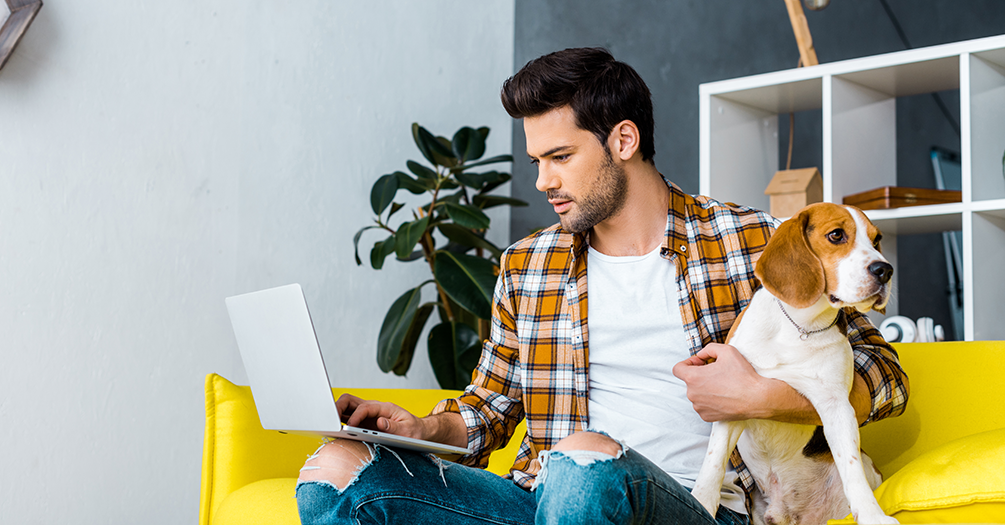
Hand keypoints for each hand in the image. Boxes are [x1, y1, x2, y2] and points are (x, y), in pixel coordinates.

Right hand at [336, 394, 468, 447]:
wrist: (418, 432)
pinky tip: (333, 432)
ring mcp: (367, 416)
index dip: (355, 416)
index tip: (349, 427)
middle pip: (349, 401)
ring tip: (327, 426)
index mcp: (384, 407)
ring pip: (345, 409)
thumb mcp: (409, 430)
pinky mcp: (363, 424)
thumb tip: (380, 422)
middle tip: (329, 420)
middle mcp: (373, 409)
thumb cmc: (414, 431)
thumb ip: (394, 426)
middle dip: (337, 408)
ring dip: (336, 415)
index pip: (364, 407)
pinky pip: (347, 419)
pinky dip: (339, 423)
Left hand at [672, 343, 772, 421]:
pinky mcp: (707, 417)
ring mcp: (699, 407)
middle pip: (689, 381)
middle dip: (700, 375)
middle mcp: (692, 394)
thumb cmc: (742, 375)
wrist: (757, 398)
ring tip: (723, 385)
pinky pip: (703, 405)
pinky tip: (724, 396)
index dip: (688, 363)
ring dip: (705, 388)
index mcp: (693, 378)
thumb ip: (708, 349)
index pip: (677, 369)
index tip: (701, 363)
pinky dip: (710, 400)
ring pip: (696, 394)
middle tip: (717, 372)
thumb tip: (700, 355)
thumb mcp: (726, 350)